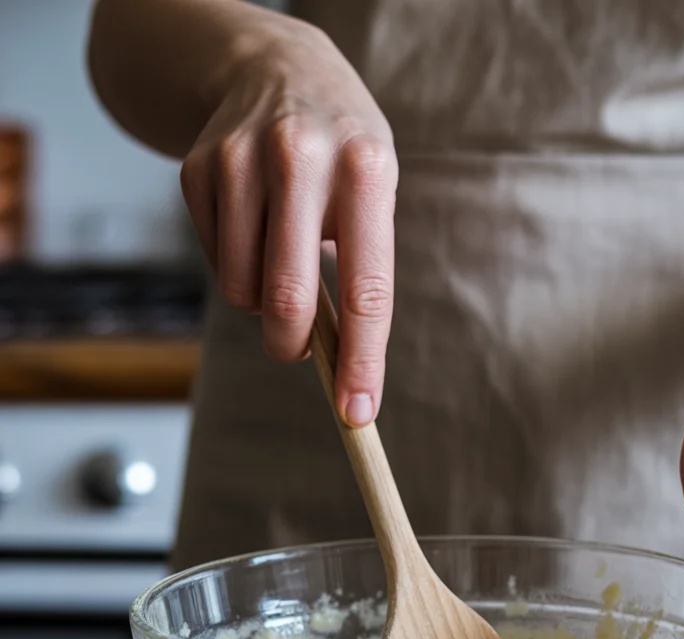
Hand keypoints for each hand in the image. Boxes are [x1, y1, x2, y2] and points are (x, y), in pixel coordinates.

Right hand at [179, 19, 396, 425]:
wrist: (274, 69)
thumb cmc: (341, 153)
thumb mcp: (373, 193)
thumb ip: (362, 273)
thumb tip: (345, 370)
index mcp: (366, 170)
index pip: (367, 291)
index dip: (363, 362)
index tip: (358, 414)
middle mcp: (301, 159)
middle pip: (288, 301)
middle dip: (293, 347)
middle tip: (299, 351)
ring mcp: (241, 161)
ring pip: (244, 292)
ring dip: (263, 306)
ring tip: (281, 261)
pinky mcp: (199, 170)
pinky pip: (216, 266)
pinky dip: (237, 271)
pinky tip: (253, 231)